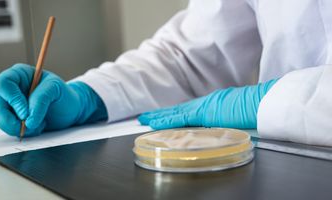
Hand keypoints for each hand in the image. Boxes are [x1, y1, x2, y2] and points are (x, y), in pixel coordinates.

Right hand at [0, 63, 106, 136]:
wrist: (71, 110)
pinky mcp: (13, 118)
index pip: (3, 84)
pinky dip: (22, 132)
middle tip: (29, 126)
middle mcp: (11, 89)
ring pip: (0, 119)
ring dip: (18, 128)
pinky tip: (36, 127)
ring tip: (38, 125)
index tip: (26, 113)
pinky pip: (8, 128)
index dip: (12, 100)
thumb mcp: (55, 90)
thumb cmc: (64, 95)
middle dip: (12, 121)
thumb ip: (40, 100)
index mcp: (19, 74)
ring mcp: (10, 104)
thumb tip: (27, 119)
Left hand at [138, 79, 277, 129]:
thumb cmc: (259, 108)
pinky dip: (166, 120)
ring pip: (176, 112)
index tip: (165, 116)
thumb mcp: (241, 113)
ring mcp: (204, 106)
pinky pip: (180, 118)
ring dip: (159, 116)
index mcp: (215, 103)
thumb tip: (228, 123)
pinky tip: (155, 123)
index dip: (176, 112)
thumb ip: (230, 117)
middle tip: (146, 116)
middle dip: (162, 113)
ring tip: (144, 119)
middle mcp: (206, 102)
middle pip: (179, 109)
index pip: (190, 109)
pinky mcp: (203, 112)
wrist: (265, 102)